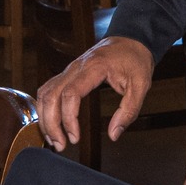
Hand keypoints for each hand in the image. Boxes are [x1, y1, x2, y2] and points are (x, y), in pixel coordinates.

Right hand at [36, 36, 153, 151]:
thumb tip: (114, 134)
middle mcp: (76, 66)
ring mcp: (69, 68)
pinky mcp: (67, 73)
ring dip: (44, 117)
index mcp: (94, 67)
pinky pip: (48, 89)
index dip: (68, 118)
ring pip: (45, 92)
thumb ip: (129, 111)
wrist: (131, 39)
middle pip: (51, 95)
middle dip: (51, 123)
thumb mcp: (141, 85)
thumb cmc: (135, 60)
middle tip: (60, 145)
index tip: (75, 137)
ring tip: (53, 139)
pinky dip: (45, 107)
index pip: (71, 94)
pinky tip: (51, 123)